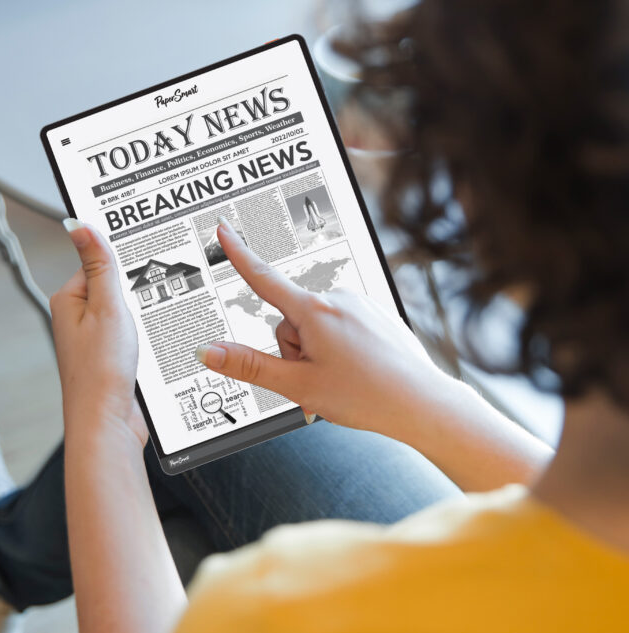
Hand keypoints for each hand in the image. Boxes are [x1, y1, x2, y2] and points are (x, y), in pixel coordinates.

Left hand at [50, 220, 145, 445]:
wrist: (107, 426)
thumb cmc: (100, 373)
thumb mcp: (107, 308)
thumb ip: (99, 264)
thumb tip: (77, 224)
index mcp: (69, 300)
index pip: (101, 262)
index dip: (127, 264)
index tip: (149, 262)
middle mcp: (78, 319)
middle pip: (118, 287)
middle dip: (141, 293)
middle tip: (154, 300)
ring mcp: (95, 341)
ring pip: (131, 313)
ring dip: (147, 318)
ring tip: (153, 327)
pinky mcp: (112, 359)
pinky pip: (136, 336)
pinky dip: (149, 337)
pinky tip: (158, 344)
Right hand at [196, 220, 459, 443]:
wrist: (423, 403)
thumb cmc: (367, 396)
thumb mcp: (298, 385)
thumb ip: (249, 366)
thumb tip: (210, 352)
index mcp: (315, 311)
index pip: (264, 278)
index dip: (239, 254)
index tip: (224, 230)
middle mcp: (338, 298)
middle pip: (291, 322)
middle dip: (294, 352)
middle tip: (316, 382)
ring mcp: (360, 305)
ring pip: (316, 327)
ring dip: (317, 354)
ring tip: (342, 381)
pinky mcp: (376, 314)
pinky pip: (341, 328)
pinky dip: (341, 349)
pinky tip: (358, 372)